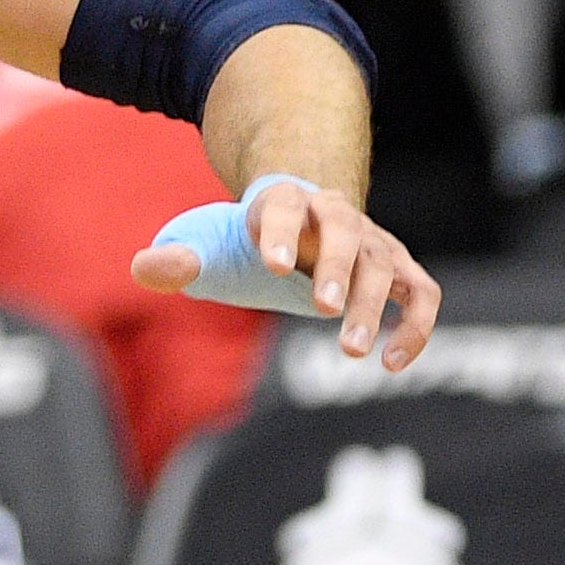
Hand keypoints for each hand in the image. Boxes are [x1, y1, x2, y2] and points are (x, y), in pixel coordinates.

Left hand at [132, 176, 440, 367]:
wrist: (298, 219)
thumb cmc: (246, 242)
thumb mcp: (209, 246)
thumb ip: (179, 259)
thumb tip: (142, 268)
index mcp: (282, 201)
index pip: (282, 207)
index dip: (279, 231)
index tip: (271, 263)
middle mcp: (335, 215)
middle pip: (346, 233)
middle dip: (337, 270)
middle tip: (323, 310)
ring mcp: (371, 241)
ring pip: (384, 265)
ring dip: (374, 306)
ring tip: (350, 351)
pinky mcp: (397, 269)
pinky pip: (422, 294)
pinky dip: (415, 326)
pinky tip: (391, 363)